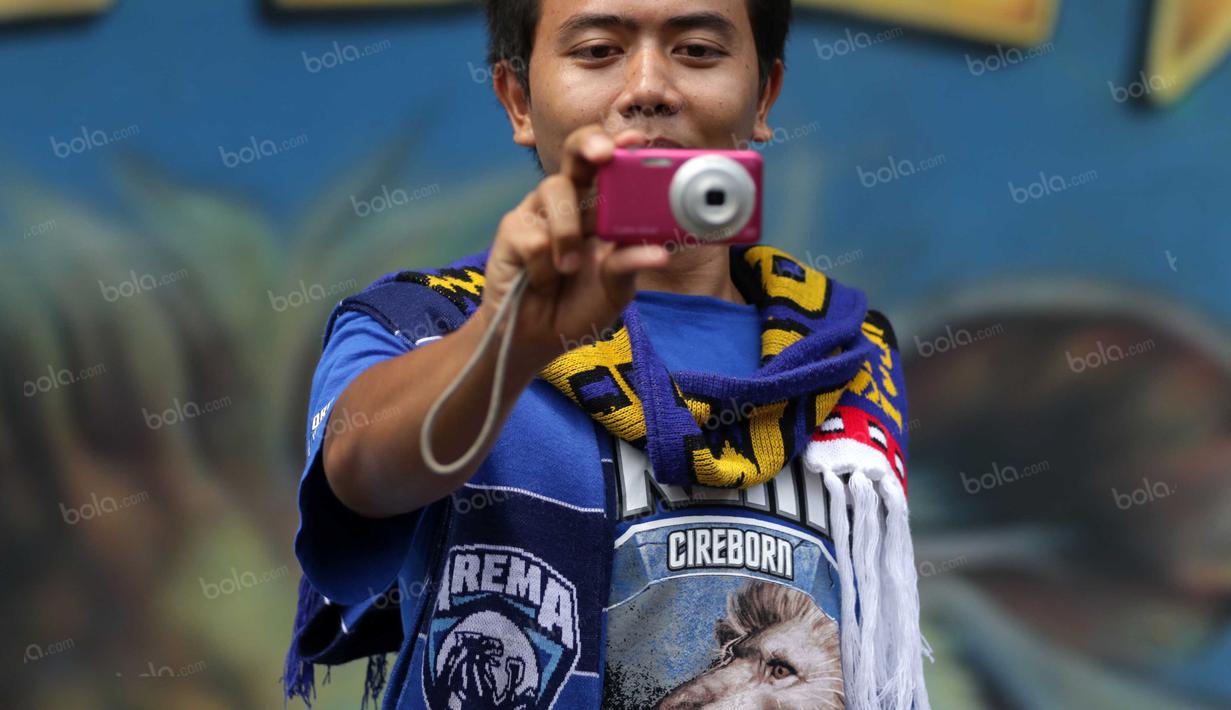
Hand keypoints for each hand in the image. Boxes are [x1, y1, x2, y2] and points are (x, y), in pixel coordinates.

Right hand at [479, 124, 669, 364]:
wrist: (539, 339)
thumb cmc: (580, 305)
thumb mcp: (615, 289)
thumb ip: (631, 264)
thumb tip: (659, 252)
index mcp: (599, 207)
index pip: (611, 165)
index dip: (621, 146)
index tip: (636, 142)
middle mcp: (569, 200)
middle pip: (575, 150)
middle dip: (590, 143)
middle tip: (605, 154)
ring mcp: (538, 211)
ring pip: (555, 190)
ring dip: (568, 233)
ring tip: (569, 269)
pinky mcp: (512, 230)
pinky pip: (534, 237)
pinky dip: (543, 268)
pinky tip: (541, 282)